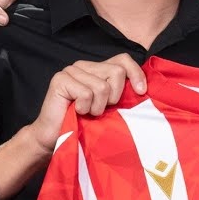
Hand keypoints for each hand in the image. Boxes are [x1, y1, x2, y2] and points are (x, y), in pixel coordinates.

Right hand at [22, 54, 148, 151]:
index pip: (123, 60)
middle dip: (114, 97)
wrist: (55, 139)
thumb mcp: (109, 107)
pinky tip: (76, 111)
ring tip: (86, 113)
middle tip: (100, 109)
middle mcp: (84, 66)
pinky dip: (85, 108)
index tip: (141, 92)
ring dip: (97, 107)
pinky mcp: (60, 80)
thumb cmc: (84, 125)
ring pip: (102, 86)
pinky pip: (87, 93)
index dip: (135, 74)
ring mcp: (71, 70)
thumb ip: (121, 93)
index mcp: (98, 69)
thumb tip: (143, 89)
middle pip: (116, 72)